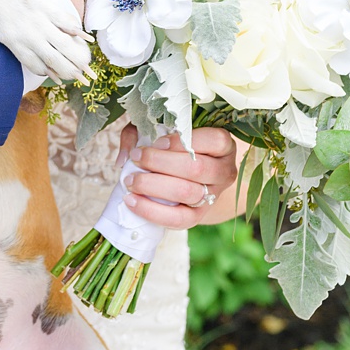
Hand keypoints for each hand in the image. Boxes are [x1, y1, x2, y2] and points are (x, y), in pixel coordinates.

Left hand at [118, 124, 243, 228]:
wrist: (192, 179)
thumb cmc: (175, 148)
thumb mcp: (162, 130)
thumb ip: (141, 132)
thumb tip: (126, 157)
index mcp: (223, 145)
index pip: (212, 140)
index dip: (182, 142)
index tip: (155, 142)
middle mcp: (224, 171)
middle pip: (197, 168)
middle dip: (160, 162)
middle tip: (136, 158)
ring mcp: (214, 196)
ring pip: (187, 192)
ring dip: (153, 186)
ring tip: (130, 181)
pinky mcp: (198, 217)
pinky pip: (178, 219)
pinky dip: (151, 211)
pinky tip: (131, 201)